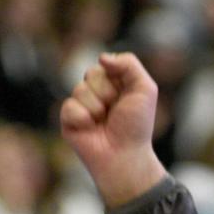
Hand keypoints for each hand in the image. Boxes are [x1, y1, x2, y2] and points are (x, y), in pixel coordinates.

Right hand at [60, 52, 167, 206]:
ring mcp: (81, 106)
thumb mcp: (144, 89)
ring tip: (103, 122)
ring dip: (96, 107)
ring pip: (79, 89)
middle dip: (106, 92)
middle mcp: (95, 92)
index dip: (116, 78)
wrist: (125, 155)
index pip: (105, 65)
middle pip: (91, 74)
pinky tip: (90, 128)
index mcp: (113, 83)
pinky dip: (82, 117)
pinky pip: (69, 106)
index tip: (125, 96)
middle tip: (114, 111)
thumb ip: (129, 63)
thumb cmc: (136, 126)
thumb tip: (101, 58)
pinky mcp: (68, 120)